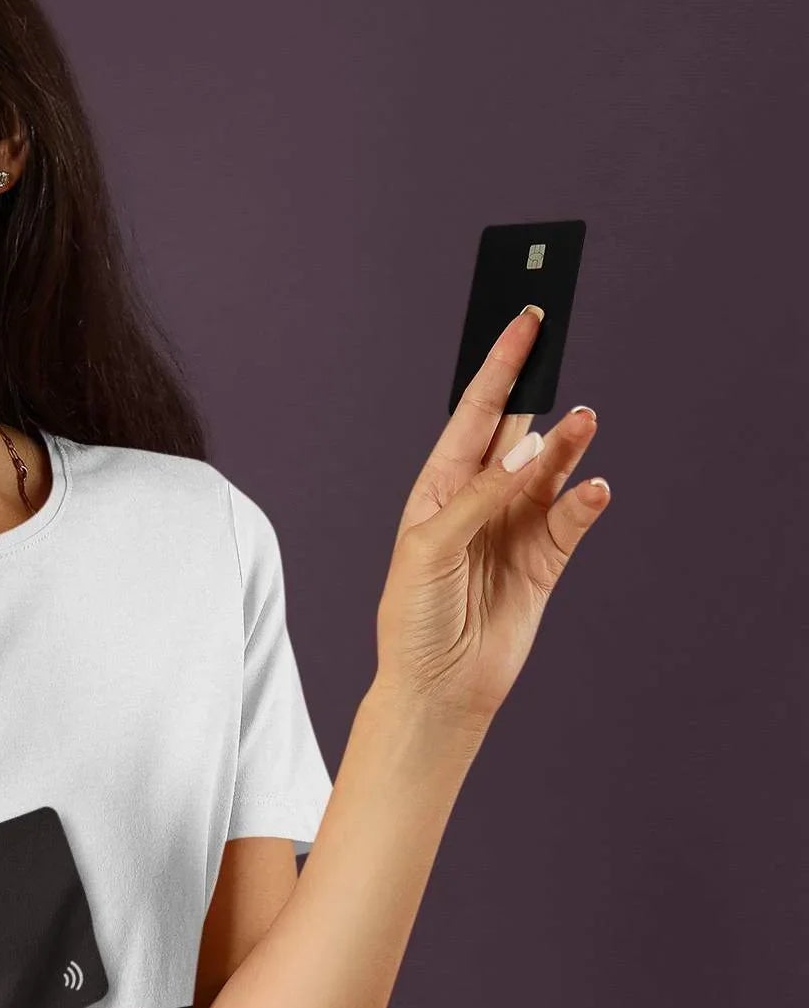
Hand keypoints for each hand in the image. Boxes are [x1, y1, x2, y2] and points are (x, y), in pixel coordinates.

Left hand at [374, 305, 611, 730]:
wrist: (437, 685)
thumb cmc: (413, 616)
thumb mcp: (430, 548)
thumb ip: (479, 498)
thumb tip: (526, 452)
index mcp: (438, 486)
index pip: (476, 414)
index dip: (500, 368)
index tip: (524, 322)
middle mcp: (481, 499)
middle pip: (517, 430)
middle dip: (537, 387)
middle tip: (559, 343)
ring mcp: (516, 527)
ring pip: (551, 470)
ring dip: (568, 443)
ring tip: (583, 418)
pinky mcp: (545, 560)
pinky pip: (572, 518)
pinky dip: (586, 501)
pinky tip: (593, 485)